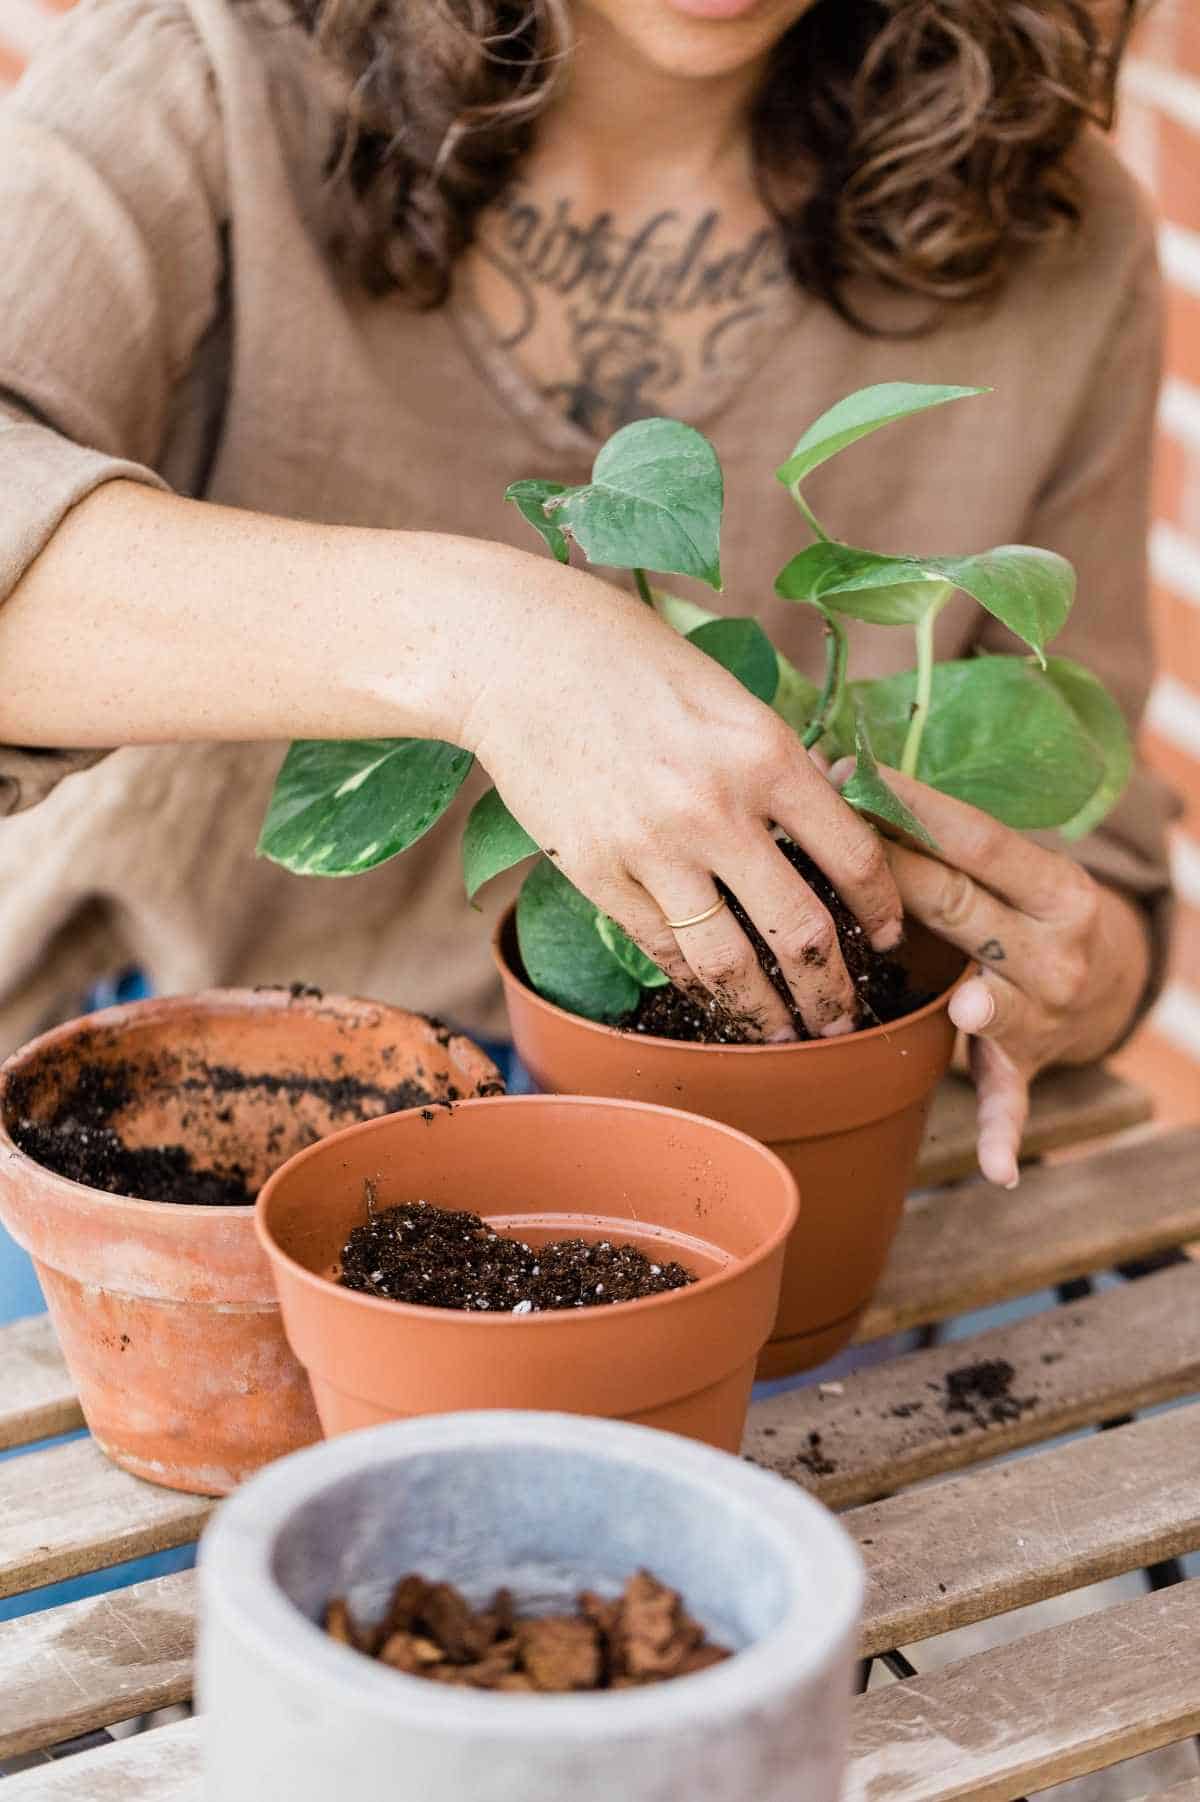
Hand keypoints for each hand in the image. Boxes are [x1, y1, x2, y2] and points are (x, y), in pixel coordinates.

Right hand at [461, 550, 903, 1039]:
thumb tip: (824, 834)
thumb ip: (777, 767)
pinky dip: (695, 980)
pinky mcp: (599, 874)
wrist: (522, 656)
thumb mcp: (729, 698)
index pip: (855, 855)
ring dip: (767, 1012)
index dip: (882, 910)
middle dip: (832, 991)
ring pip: (730, 962)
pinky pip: (662, 948)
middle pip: (802, 932)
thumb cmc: (631, 662)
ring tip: (784, 1034)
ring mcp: (655, 849)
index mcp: (768, 754)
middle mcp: (719, 809)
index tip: (888, 936)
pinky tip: (713, 995)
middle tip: (844, 1019)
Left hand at [833, 767, 1151, 1187]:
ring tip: (966, 1010)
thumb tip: (837, 778)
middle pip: (965, 910)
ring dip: (981, 1009)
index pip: (977, 839)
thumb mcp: (1009, 868)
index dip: (911, 808)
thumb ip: (942, 840)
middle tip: (833, 852)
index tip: (849, 775)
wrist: (1104, 980)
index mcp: (1055, 887)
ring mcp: (1045, 1013)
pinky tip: (996, 1169)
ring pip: (996, 1004)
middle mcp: (1057, 949)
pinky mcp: (1028, 1067)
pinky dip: (1005, 1133)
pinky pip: (1013, 1101)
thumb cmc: (1022, 908)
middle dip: (896, 877)